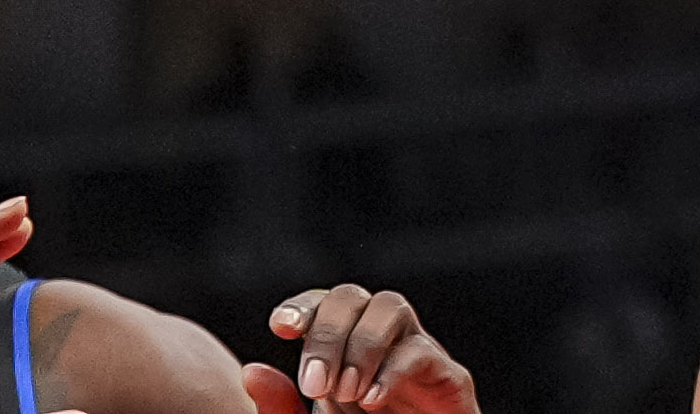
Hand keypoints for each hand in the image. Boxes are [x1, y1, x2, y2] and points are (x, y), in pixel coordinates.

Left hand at [247, 287, 477, 413]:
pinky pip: (423, 352)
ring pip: (391, 306)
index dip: (302, 307)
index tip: (281, 329)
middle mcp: (378, 344)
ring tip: (346, 393)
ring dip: (362, 344)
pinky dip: (393, 371)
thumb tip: (251, 370)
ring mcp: (415, 356)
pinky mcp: (448, 380)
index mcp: (341, 352)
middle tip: (315, 385)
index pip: (322, 305)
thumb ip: (281, 407)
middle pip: (352, 296)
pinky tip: (371, 401)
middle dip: (327, 333)